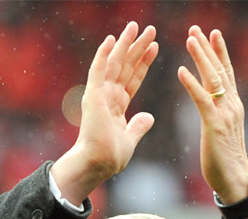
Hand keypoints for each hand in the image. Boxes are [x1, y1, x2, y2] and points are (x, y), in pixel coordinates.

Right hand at [51, 22, 157, 204]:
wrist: (97, 163)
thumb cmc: (110, 157)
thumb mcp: (130, 139)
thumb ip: (138, 126)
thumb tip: (149, 116)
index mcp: (117, 106)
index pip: (133, 78)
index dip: (144, 63)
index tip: (155, 47)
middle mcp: (108, 97)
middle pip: (126, 66)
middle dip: (138, 47)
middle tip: (150, 29)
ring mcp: (100, 95)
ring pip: (115, 63)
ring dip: (125, 44)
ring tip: (136, 26)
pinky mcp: (93, 95)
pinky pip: (98, 70)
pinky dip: (104, 54)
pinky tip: (111, 38)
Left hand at [178, 26, 247, 204]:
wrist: (235, 180)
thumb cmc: (225, 161)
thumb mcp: (221, 132)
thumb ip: (217, 116)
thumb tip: (211, 109)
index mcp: (232, 106)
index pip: (226, 73)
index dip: (219, 53)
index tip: (212, 34)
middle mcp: (231, 105)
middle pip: (219, 70)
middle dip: (207, 48)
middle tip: (196, 28)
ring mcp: (225, 114)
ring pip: (212, 79)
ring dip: (201, 57)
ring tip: (190, 39)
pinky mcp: (214, 125)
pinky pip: (202, 99)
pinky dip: (191, 84)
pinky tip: (181, 70)